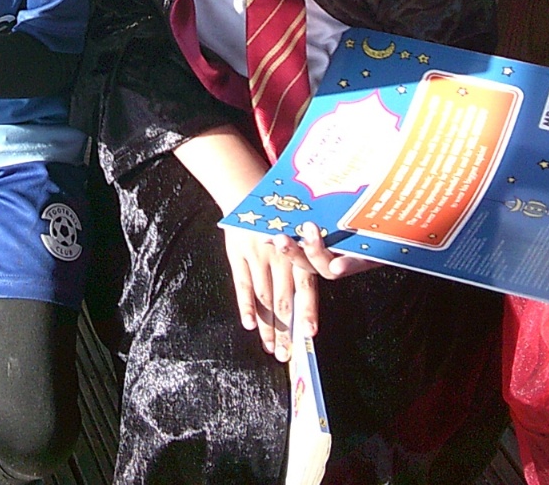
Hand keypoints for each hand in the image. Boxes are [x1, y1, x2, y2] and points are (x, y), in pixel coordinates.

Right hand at [224, 225, 313, 362]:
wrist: (247, 193)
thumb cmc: (277, 220)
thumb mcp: (296, 235)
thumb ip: (304, 263)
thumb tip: (308, 302)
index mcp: (297, 253)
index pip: (305, 287)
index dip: (307, 311)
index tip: (310, 335)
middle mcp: (279, 256)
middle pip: (283, 300)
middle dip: (285, 331)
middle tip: (286, 355)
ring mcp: (257, 256)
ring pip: (264, 298)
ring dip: (267, 326)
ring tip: (269, 348)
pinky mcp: (238, 254)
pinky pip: (242, 284)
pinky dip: (245, 306)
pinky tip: (249, 324)